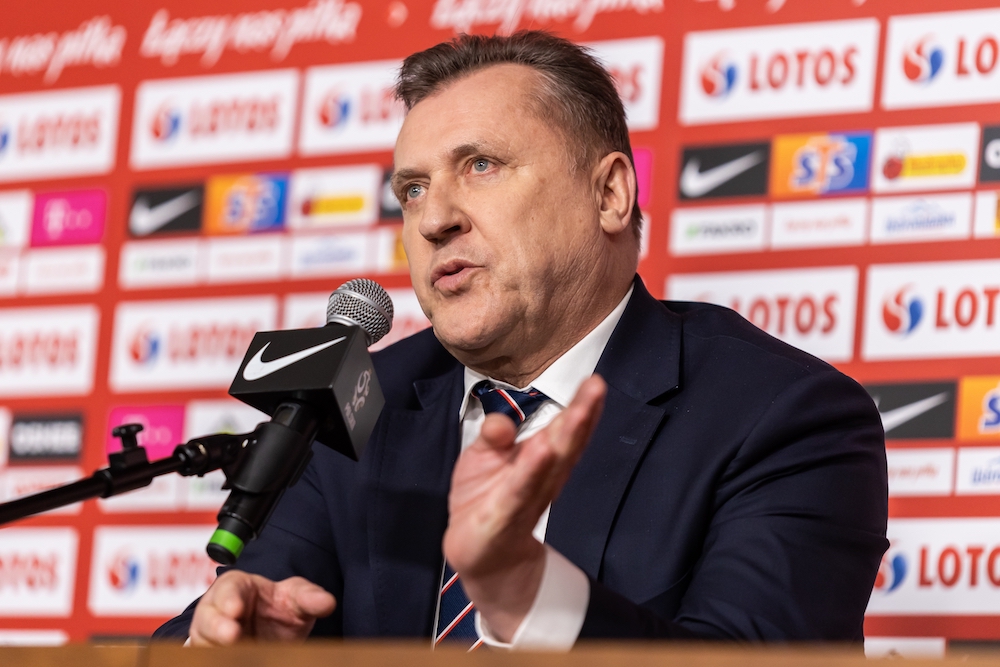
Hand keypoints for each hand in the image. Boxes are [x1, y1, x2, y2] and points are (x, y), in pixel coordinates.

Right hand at [189, 570, 335, 645]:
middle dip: (217, 627)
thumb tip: (328, 602)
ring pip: (205, 643)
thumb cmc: (278, 610)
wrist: (272, 637)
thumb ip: (309, 598)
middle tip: (231, 635)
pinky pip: (213, 657)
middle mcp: (216, 613)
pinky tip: (236, 658)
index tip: (236, 609)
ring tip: (234, 646)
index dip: (229, 598)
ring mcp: (212, 639)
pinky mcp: (215, 656)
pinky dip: (223, 657)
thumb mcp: (295, 600)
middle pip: (207, 618)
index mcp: (235, 588)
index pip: (227, 588)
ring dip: (216, 646)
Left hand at [443, 375, 606, 640]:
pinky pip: (519, 492)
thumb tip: (501, 420)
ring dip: (565, 439)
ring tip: (577, 412)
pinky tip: (543, 452)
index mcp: (540, 458)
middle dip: (582, 415)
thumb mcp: (482, 457)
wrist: (476, 552)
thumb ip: (494, 436)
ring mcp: (526, 497)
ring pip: (549, 466)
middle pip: (566, 443)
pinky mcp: (504, 517)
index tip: (595, 380)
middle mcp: (542, 477)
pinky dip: (531, 472)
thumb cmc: (484, 498)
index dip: (580, 406)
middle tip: (598, 387)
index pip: (564, 429)